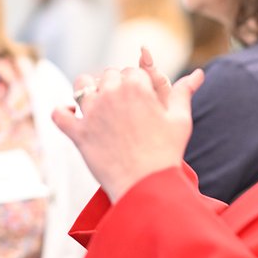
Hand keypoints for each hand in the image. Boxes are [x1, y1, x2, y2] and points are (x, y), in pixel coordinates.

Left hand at [52, 47, 204, 201]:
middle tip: (123, 106)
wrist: (147, 186)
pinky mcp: (78, 133)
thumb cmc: (167, 153)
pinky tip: (71, 115)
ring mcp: (92, 112)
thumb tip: (198, 73)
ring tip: (97, 104)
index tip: (141, 98)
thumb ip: (184, 92)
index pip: (131, 71)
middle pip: (107, 75)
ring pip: (81, 85)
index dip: (137, 83)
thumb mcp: (180, 120)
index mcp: (137, 86)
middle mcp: (111, 93)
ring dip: (87, 90)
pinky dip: (62, 112)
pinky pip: (59, 114)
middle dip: (114, 86)